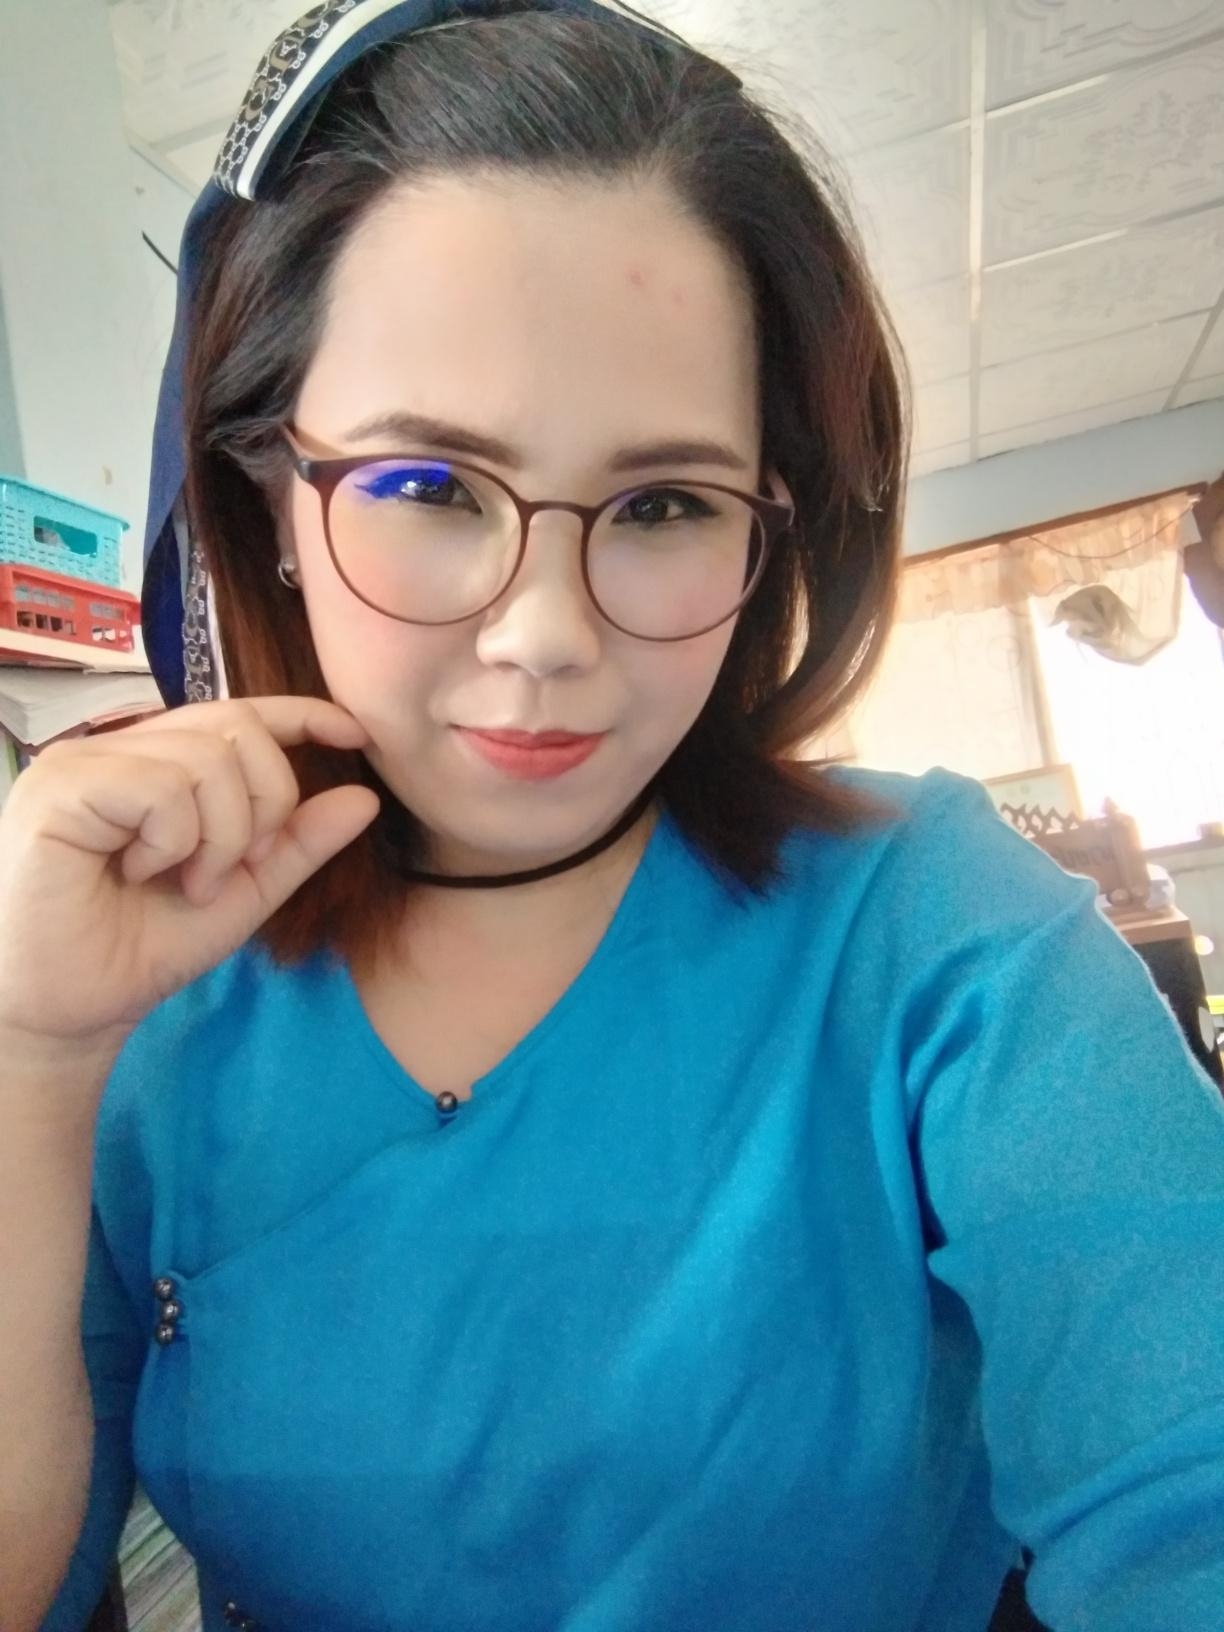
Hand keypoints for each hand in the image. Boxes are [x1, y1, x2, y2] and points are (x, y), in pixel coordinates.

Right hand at [0, 696, 379, 1053]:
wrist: (70, 1013)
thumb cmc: (139, 950)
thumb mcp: (242, 892)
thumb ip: (297, 844)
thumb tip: (366, 797)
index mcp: (157, 763)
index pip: (239, 714)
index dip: (302, 714)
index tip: (354, 735)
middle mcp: (118, 748)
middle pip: (237, 729)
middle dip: (264, 804)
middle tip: (228, 871)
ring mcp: (84, 761)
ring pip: (206, 758)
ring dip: (219, 836)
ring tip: (182, 883)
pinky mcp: (60, 785)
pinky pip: (162, 786)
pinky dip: (175, 840)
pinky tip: (141, 873)